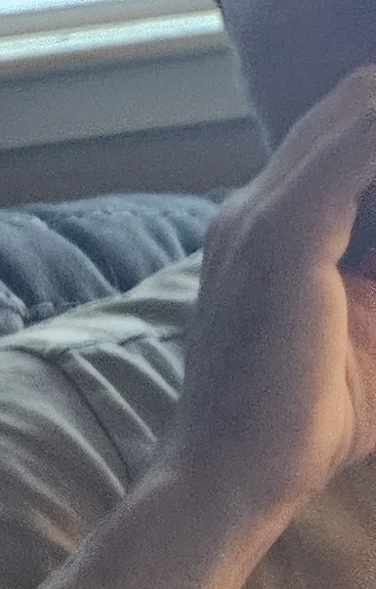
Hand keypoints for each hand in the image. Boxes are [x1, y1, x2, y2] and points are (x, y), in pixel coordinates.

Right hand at [163, 63, 375, 533]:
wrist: (227, 485)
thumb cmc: (298, 428)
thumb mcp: (366, 326)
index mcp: (267, 226)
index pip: (348, 131)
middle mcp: (252, 208)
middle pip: (355, 103)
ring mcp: (258, 219)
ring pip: (360, 115)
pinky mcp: (280, 241)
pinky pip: (356, 154)